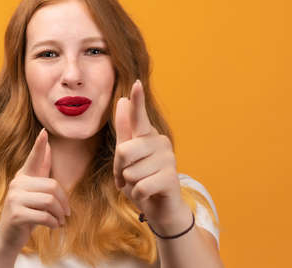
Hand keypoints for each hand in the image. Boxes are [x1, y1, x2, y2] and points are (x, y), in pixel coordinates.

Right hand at [0, 128, 70, 252]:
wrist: (8, 238)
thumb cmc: (26, 213)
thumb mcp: (34, 193)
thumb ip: (40, 172)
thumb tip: (49, 148)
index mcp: (23, 177)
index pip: (33, 159)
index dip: (39, 146)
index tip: (44, 132)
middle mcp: (17, 184)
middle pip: (52, 186)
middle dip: (63, 202)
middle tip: (66, 213)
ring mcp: (14, 198)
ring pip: (49, 201)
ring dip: (59, 214)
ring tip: (60, 221)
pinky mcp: (16, 214)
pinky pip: (44, 216)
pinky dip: (53, 223)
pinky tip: (53, 226)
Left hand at [114, 80, 188, 228]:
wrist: (160, 208)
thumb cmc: (140, 180)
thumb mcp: (126, 159)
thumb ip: (124, 132)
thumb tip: (123, 101)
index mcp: (146, 135)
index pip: (139, 116)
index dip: (137, 101)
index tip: (136, 83)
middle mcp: (159, 142)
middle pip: (124, 151)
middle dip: (120, 170)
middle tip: (129, 177)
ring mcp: (168, 158)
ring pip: (130, 172)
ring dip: (131, 185)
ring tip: (142, 185)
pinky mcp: (171, 177)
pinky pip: (140, 186)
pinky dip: (139, 195)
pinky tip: (149, 194)